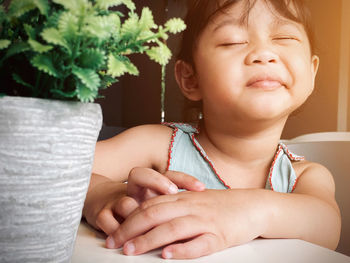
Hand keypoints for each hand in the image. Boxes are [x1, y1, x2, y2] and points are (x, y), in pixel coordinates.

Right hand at [83, 170, 204, 236]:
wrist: (97, 198)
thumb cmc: (133, 202)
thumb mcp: (152, 199)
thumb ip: (172, 203)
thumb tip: (199, 205)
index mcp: (149, 186)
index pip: (168, 175)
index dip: (184, 179)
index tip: (200, 187)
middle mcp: (133, 190)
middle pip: (141, 176)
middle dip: (157, 182)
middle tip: (172, 192)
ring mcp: (116, 201)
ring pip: (125, 201)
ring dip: (134, 212)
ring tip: (145, 223)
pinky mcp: (100, 214)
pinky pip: (106, 220)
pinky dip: (114, 229)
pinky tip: (121, 239)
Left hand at [106, 189, 266, 258]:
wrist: (252, 205)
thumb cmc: (220, 205)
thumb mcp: (194, 200)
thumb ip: (172, 206)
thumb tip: (147, 218)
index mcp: (183, 198)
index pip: (150, 205)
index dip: (130, 218)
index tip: (114, 233)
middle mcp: (191, 207)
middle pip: (155, 215)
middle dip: (131, 229)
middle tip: (114, 243)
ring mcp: (205, 221)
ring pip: (172, 228)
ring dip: (149, 240)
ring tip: (131, 251)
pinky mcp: (219, 236)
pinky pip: (199, 244)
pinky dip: (182, 250)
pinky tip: (168, 255)